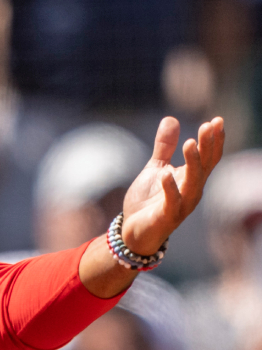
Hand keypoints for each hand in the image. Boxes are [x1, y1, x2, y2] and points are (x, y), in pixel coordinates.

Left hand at [121, 116, 224, 254]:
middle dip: (208, 146)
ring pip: (193, 182)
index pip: (209, 157)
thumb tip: (170, 118)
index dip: (214, 140)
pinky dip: (170, 188)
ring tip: (190, 143)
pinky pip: (172, 201)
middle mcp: (192, 191)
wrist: (133, 231)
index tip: (216, 120)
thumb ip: (164, 147)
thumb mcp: (156, 168)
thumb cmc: (148, 201)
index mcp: (191, 178)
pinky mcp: (166, 216)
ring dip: (193, 163)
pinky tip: (166, 173)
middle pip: (205, 166)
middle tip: (208, 125)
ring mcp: (182, 204)